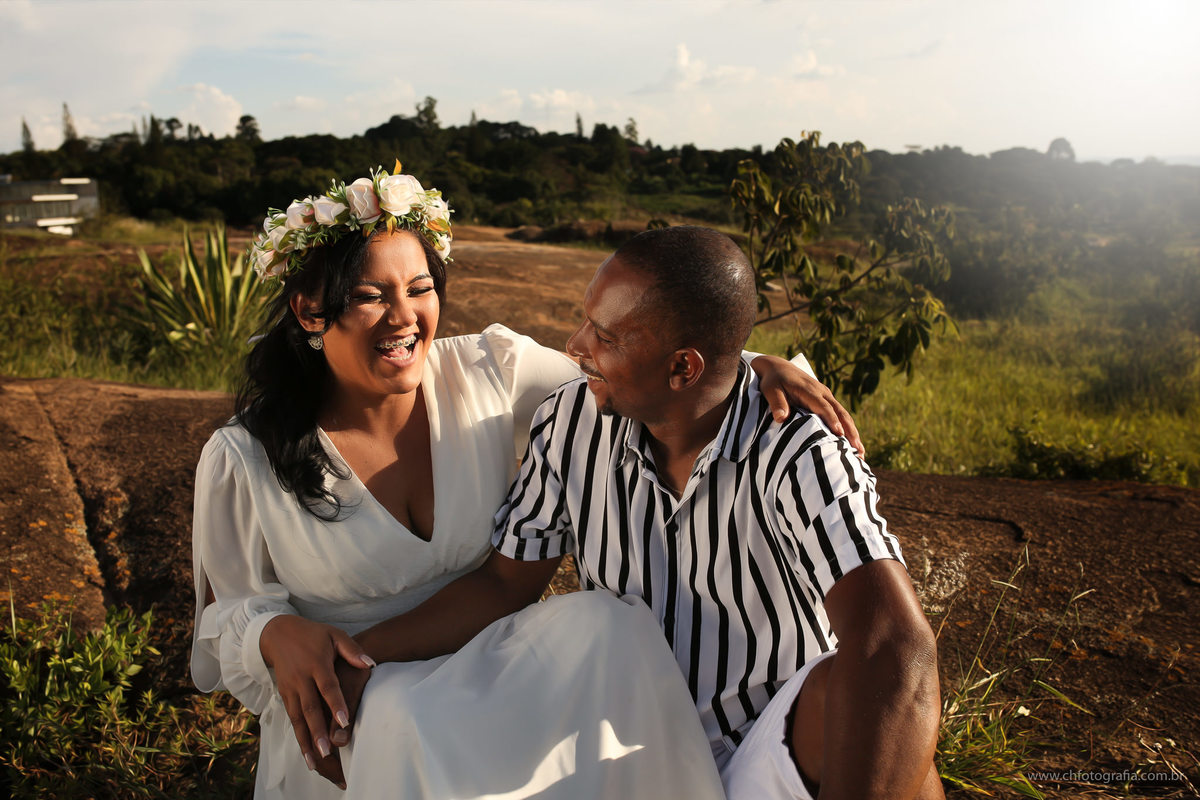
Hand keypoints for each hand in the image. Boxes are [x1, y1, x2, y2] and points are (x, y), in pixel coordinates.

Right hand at [258, 614, 375, 774]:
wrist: (279, 633)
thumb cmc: (313, 634)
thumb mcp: (334, 635)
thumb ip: (352, 650)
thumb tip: (370, 663)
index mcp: (317, 664)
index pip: (328, 687)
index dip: (336, 704)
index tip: (344, 721)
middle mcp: (302, 678)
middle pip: (310, 708)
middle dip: (318, 731)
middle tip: (327, 752)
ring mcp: (290, 688)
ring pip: (298, 718)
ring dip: (306, 740)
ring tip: (315, 760)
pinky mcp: (284, 694)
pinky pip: (292, 718)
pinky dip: (298, 735)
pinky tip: (306, 752)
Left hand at [751, 354, 863, 455]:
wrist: (779, 367)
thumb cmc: (773, 380)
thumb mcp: (770, 389)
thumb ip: (777, 403)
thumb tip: (781, 418)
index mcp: (809, 390)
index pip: (823, 406)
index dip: (831, 419)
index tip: (839, 434)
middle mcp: (822, 393)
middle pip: (840, 412)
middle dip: (850, 431)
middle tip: (858, 449)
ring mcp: (826, 396)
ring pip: (843, 415)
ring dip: (853, 432)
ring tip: (861, 452)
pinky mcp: (826, 400)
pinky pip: (840, 414)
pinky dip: (848, 428)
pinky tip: (852, 443)